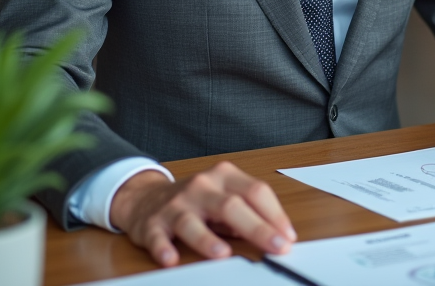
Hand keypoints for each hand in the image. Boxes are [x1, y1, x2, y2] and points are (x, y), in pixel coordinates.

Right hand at [110, 162, 296, 266]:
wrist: (146, 198)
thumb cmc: (196, 201)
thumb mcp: (224, 197)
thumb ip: (248, 212)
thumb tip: (276, 235)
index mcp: (224, 176)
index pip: (255, 191)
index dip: (275, 214)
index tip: (288, 237)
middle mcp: (201, 187)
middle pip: (231, 205)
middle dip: (257, 228)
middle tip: (276, 247)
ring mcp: (176, 204)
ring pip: (192, 220)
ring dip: (207, 239)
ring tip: (222, 254)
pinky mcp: (152, 223)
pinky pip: (158, 236)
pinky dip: (164, 248)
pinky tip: (171, 258)